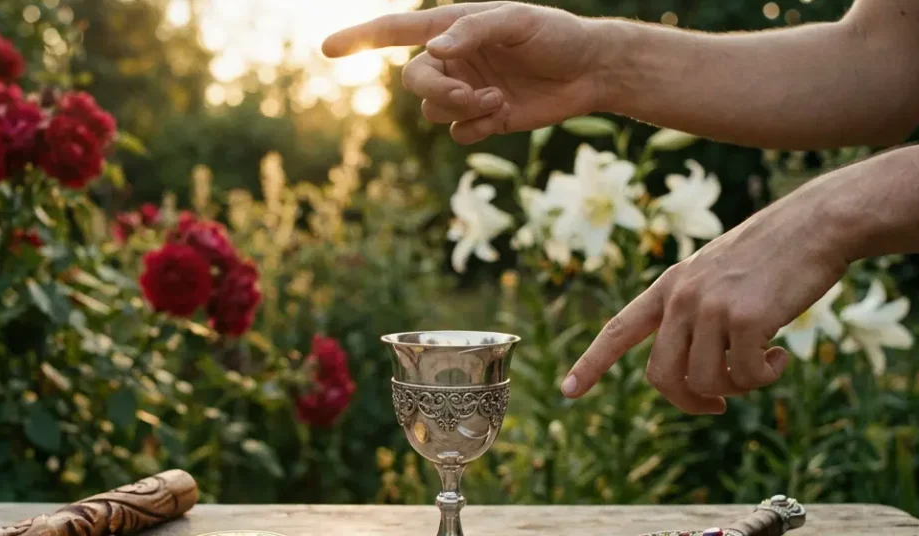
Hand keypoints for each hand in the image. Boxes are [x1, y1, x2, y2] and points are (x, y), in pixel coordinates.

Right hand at [321, 2, 609, 144]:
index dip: (360, 38)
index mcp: (453, 27)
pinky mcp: (482, 118)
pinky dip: (475, 127)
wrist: (591, 72)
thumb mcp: (519, 21)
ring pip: (432, 110)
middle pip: (414, 81)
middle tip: (473, 94)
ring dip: (461, 109)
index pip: (396, 30)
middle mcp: (452, 58)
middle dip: (439, 92)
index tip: (327, 49)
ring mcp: (465, 89)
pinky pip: (456, 132)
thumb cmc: (557, 35)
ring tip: (498, 99)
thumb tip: (435, 49)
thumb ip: (474, 30)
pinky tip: (502, 113)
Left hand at [560, 176, 852, 413]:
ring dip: (735, 388)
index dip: (592, 363)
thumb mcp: (720, 274)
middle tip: (717, 406)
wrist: (818, 222)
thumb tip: (698, 370)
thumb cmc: (776, 253)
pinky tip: (780, 356)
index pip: (618, 329)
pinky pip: (744, 377)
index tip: (568, 391)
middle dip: (687, 401)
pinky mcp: (745, 320)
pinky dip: (764, 378)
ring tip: (761, 367)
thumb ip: (698, 311)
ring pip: (702, 382)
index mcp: (669, 285)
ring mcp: (710, 307)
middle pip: (660, 374)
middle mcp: (681, 297)